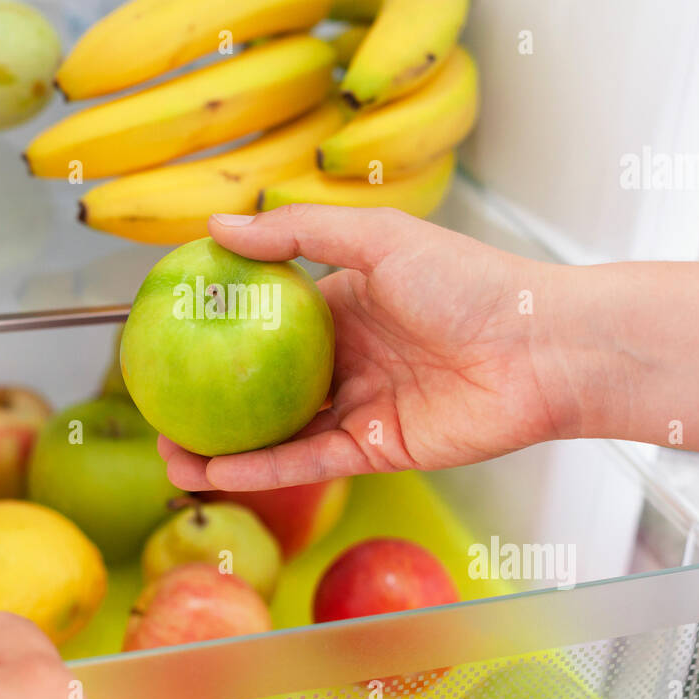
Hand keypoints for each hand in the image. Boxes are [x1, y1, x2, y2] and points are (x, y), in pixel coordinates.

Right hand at [160, 205, 581, 490]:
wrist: (543, 346)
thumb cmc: (469, 280)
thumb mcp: (378, 237)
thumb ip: (298, 232)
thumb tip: (216, 226)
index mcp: (346, 304)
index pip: (268, 319)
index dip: (219, 330)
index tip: (166, 334)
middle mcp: (349, 357)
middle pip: (264, 385)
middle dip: (210, 400)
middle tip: (155, 408)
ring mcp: (362, 407)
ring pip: (279, 433)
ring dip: (224, 449)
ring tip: (169, 455)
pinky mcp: (379, 451)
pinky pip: (310, 462)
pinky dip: (264, 471)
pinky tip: (216, 472)